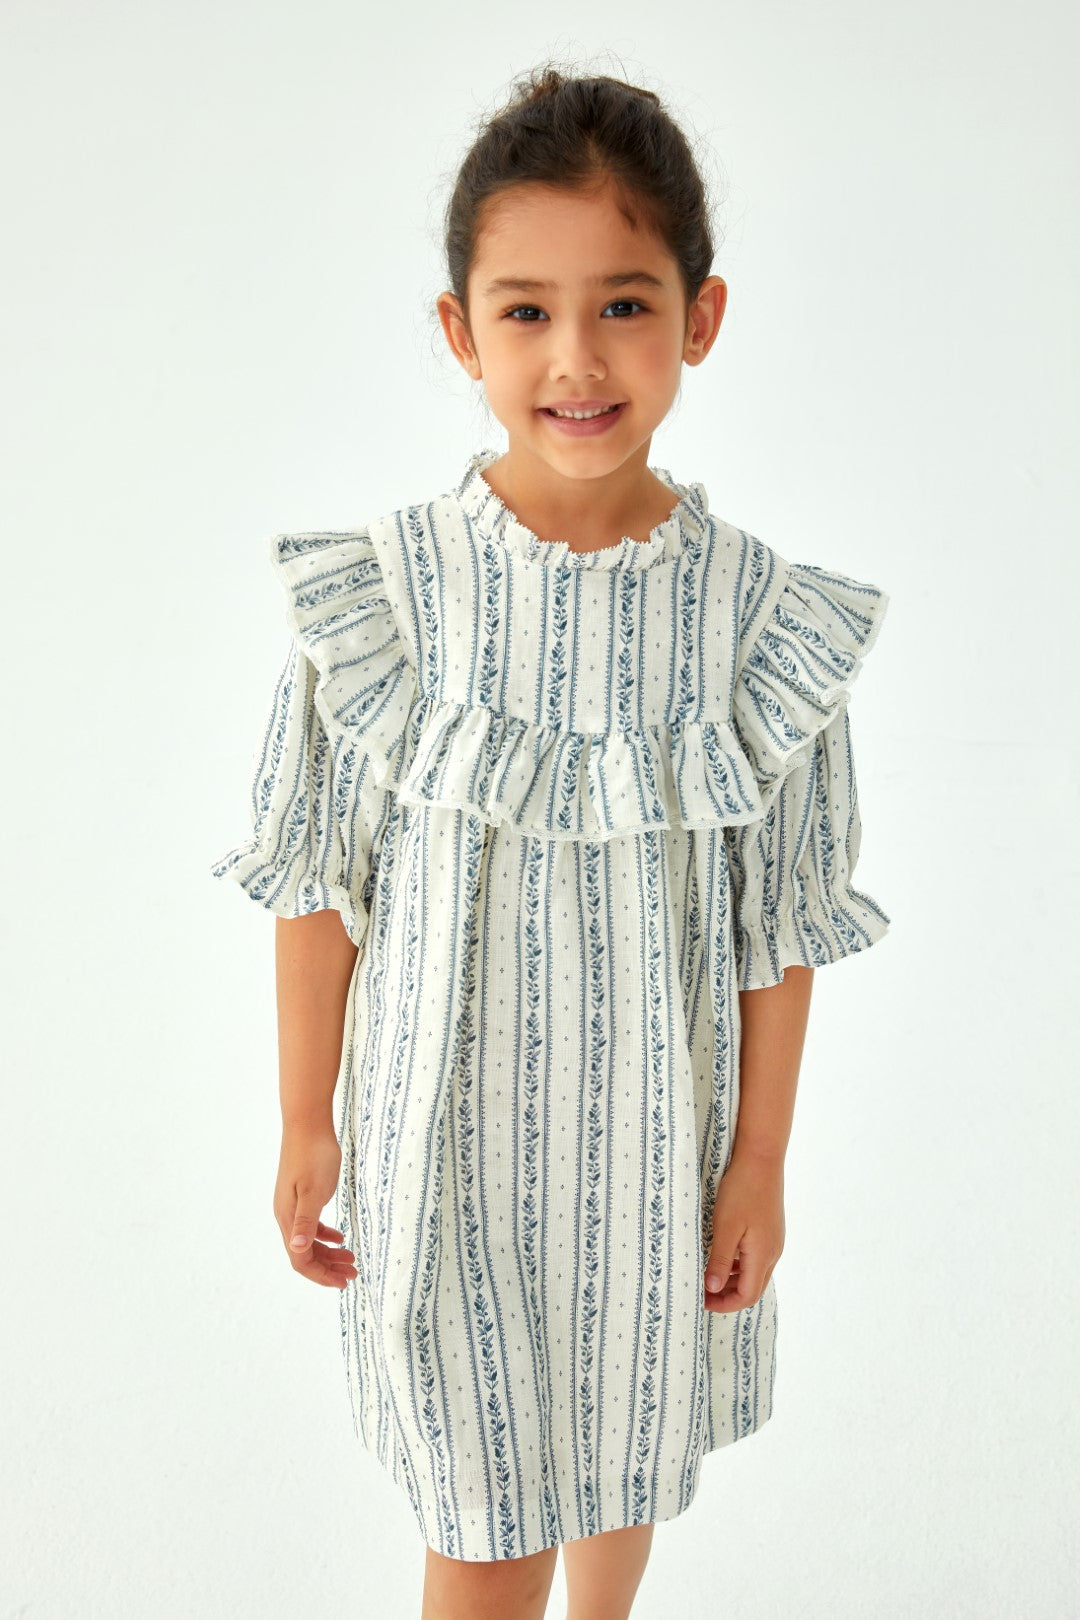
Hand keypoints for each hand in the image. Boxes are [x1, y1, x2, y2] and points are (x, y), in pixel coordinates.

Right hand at [273, 1123, 357, 1289]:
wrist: (307, 1123)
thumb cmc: (313, 1155)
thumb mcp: (314, 1190)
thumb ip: (306, 1221)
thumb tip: (297, 1248)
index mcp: (287, 1218)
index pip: (300, 1260)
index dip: (321, 1275)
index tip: (344, 1281)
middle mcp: (286, 1215)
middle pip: (305, 1254)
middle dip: (328, 1268)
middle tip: (354, 1273)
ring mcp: (292, 1205)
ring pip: (309, 1240)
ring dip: (329, 1253)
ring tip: (351, 1259)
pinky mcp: (301, 1194)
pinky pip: (311, 1224)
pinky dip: (325, 1235)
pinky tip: (340, 1238)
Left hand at [703, 1152, 784, 1313]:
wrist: (761, 1159)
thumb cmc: (742, 1190)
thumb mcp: (725, 1226)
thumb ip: (719, 1259)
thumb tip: (713, 1288)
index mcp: (762, 1255)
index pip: (747, 1296)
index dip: (724, 1304)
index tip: (702, 1300)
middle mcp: (772, 1252)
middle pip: (752, 1287)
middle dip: (728, 1296)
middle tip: (703, 1292)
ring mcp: (773, 1241)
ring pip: (754, 1272)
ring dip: (732, 1279)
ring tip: (708, 1274)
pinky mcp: (770, 1230)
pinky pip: (755, 1257)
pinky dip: (738, 1264)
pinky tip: (721, 1254)